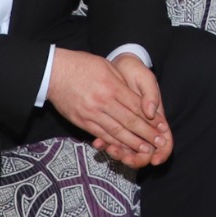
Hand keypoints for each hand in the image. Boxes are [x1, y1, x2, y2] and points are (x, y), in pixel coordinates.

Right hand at [47, 48, 171, 166]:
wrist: (54, 72)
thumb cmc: (82, 65)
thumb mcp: (107, 67)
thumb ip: (122, 83)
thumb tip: (136, 99)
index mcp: (113, 87)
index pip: (137, 107)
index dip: (151, 120)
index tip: (162, 128)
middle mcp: (103, 102)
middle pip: (130, 122)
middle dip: (146, 134)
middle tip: (159, 144)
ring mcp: (91, 113)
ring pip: (116, 132)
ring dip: (132, 143)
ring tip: (145, 151)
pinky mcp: (81, 121)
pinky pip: (100, 134)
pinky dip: (113, 143)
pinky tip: (123, 148)